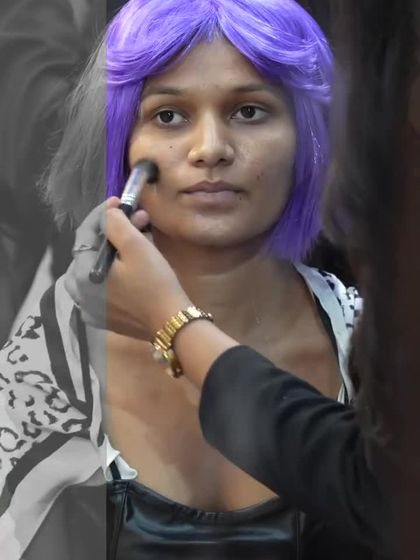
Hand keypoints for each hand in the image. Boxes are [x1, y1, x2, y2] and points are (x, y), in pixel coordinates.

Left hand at [65, 198, 191, 339]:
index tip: (119, 201)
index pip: (84, 234)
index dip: (101, 213)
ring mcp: (89, 308)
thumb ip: (116, 224)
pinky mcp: (102, 318)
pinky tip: (121, 271)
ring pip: (89, 271)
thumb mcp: (137, 247)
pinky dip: (106, 275)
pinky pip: (96, 290)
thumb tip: (108, 214)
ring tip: (127, 245)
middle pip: (87, 252)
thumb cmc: (155, 283)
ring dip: (105, 253)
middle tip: (134, 223)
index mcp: (83, 273)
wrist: (172, 322)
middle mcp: (79, 292)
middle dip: (109, 233)